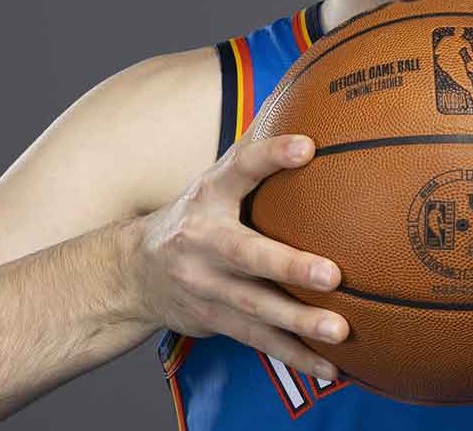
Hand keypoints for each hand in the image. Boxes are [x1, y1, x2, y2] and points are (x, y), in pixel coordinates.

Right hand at [131, 130, 348, 380]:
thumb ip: (258, 153)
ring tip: (341, 330)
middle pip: (246, 254)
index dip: (271, 155)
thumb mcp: (215, 179)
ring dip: (299, 322)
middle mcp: (203, 242)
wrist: (131, 274)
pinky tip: (332, 366)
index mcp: (209, 196)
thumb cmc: (195, 215)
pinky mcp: (215, 321)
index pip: (239, 167)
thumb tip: (315, 107)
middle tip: (332, 273)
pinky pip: (259, 340)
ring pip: (256, 307)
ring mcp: (206, 287)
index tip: (307, 146)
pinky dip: (295, 356)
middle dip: (288, 266)